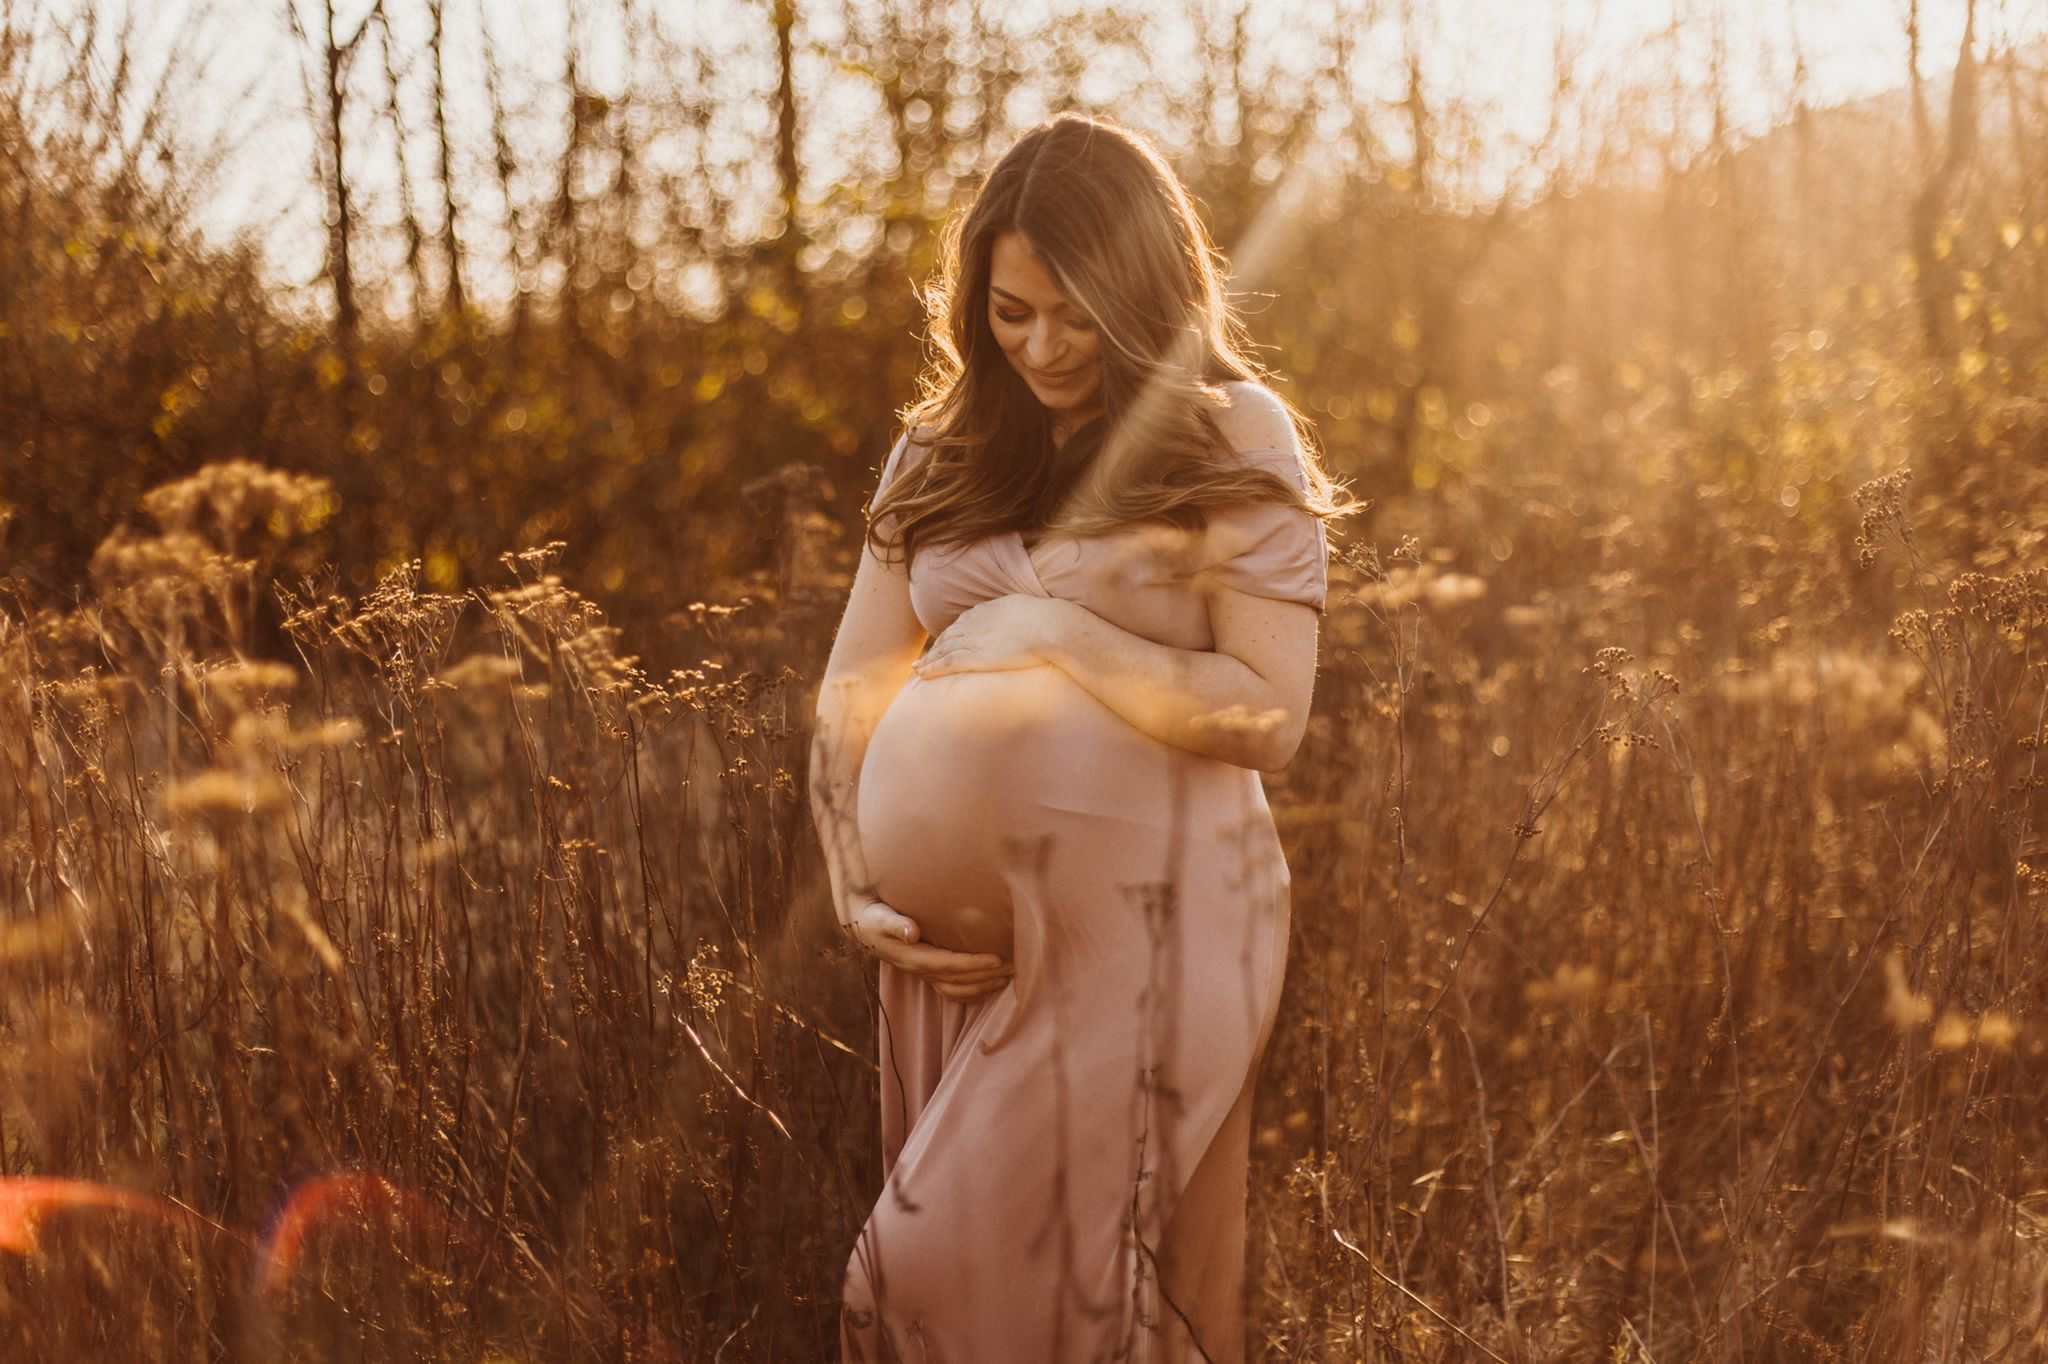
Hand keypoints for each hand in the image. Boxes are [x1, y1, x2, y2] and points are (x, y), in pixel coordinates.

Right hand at [847, 900, 1013, 1001]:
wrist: (862, 926)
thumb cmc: (873, 916)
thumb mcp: (879, 917)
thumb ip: (894, 923)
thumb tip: (912, 932)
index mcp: (910, 957)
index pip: (947, 965)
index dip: (973, 965)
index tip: (997, 959)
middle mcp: (919, 970)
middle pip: (957, 981)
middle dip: (986, 976)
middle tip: (1015, 966)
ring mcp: (924, 975)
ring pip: (957, 990)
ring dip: (983, 987)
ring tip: (1009, 977)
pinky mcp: (928, 973)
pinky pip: (953, 991)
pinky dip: (974, 992)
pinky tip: (992, 984)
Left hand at [913, 594, 1073, 678]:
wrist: (1048, 626)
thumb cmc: (1048, 620)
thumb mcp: (1029, 608)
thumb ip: (1020, 613)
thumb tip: (1028, 617)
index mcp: (988, 610)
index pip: (964, 622)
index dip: (953, 633)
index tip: (946, 640)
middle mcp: (974, 623)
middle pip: (949, 636)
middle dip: (937, 646)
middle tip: (926, 656)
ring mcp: (972, 640)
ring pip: (942, 650)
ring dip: (929, 660)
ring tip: (918, 667)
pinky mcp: (973, 657)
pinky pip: (945, 663)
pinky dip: (931, 668)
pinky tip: (921, 673)